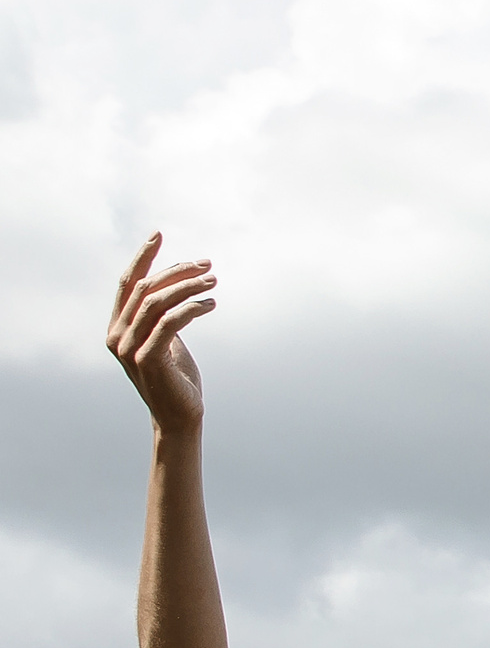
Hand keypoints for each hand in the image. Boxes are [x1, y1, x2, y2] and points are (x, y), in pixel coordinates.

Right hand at [108, 235, 216, 434]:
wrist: (179, 414)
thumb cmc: (175, 374)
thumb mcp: (164, 337)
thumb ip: (160, 312)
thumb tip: (176, 278)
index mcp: (117, 327)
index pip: (126, 283)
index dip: (141, 257)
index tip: (159, 233)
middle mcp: (116, 336)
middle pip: (145, 288)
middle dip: (178, 271)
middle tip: (208, 266)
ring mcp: (129, 349)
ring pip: (157, 301)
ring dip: (189, 286)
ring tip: (214, 281)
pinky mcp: (149, 359)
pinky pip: (170, 322)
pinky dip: (192, 307)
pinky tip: (211, 304)